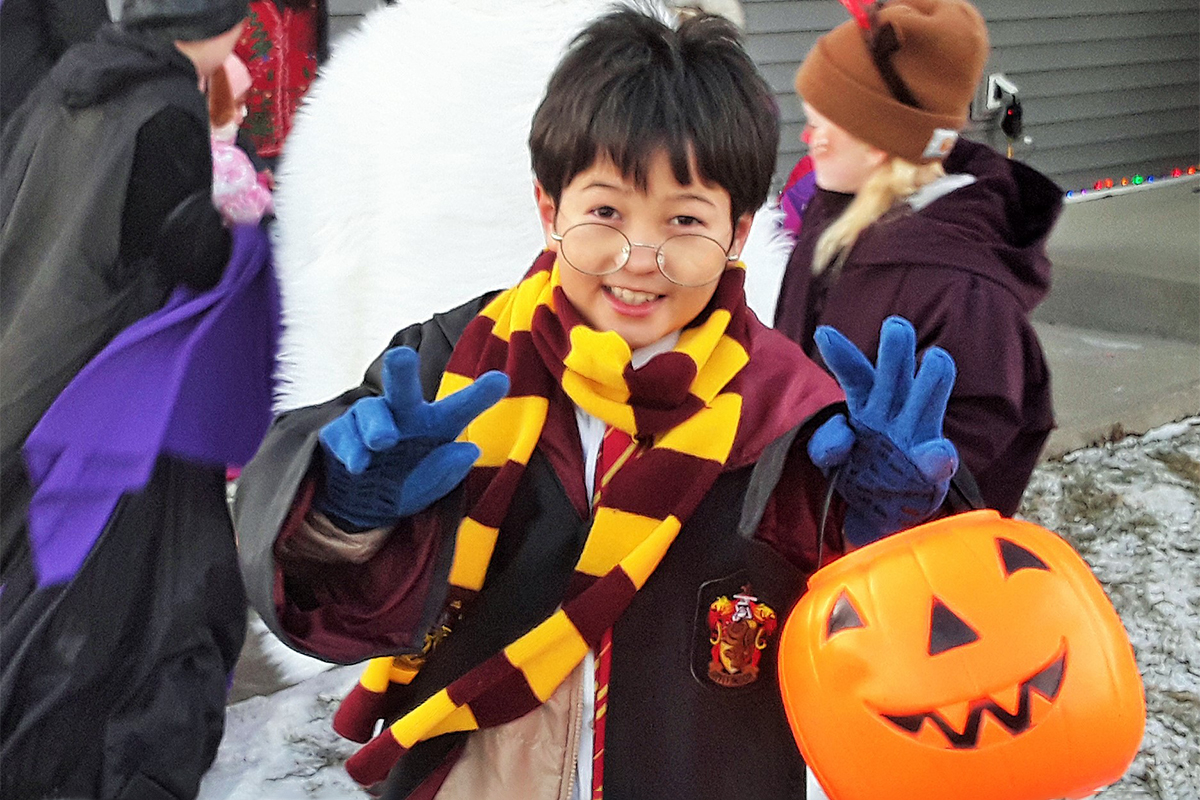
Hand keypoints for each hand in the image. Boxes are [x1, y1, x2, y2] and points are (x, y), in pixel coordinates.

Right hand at [314, 347, 508, 529]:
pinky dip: (352, 449)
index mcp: (435, 426)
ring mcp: (369, 419)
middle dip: (401, 369)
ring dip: (376, 425)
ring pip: (371, 411)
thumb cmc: (403, 486)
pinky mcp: (339, 432)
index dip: (478, 395)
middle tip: (402, 355)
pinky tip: (359, 465)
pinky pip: (344, 435)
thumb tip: (469, 450)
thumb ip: (446, 472)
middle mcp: (403, 414)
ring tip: (383, 441)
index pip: (458, 408)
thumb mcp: (427, 489)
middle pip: (403, 388)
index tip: (502, 381)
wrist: (358, 505)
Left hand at [808, 316, 957, 546]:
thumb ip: (826, 445)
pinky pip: (937, 460)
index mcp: (869, 404)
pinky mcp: (931, 470)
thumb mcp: (830, 459)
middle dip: (895, 350)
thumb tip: (844, 434)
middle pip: (896, 376)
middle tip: (894, 326)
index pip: (856, 374)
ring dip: (932, 379)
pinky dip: (938, 457)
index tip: (823, 333)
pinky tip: (938, 455)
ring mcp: (916, 438)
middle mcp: (895, 413)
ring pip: (924, 402)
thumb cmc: (858, 474)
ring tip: (937, 358)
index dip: (841, 355)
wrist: (884, 516)